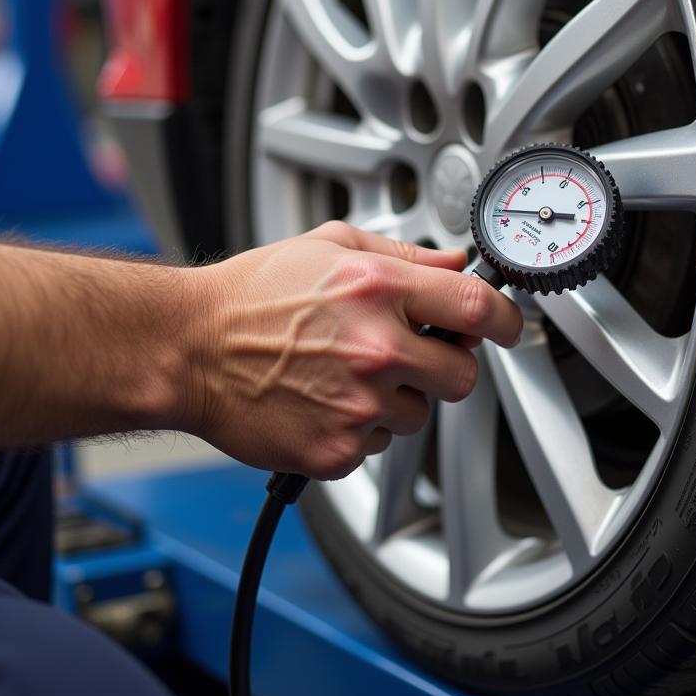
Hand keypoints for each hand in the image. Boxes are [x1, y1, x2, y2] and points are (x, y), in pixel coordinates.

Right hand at [181, 221, 522, 480]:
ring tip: (343, 373)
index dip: (506, 320)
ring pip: (418, 415)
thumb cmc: (251, 296)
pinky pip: (377, 445)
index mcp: (378, 288)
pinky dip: (358, 428)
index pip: (478, 308)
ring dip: (395, 399)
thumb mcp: (330, 247)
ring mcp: (356, 403)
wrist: (189, 348)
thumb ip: (402, 254)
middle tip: (409, 353)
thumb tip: (452, 265)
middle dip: (444, 365)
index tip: (507, 326)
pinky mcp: (335, 449)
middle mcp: (375, 348)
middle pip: (461, 375)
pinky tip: (322, 400)